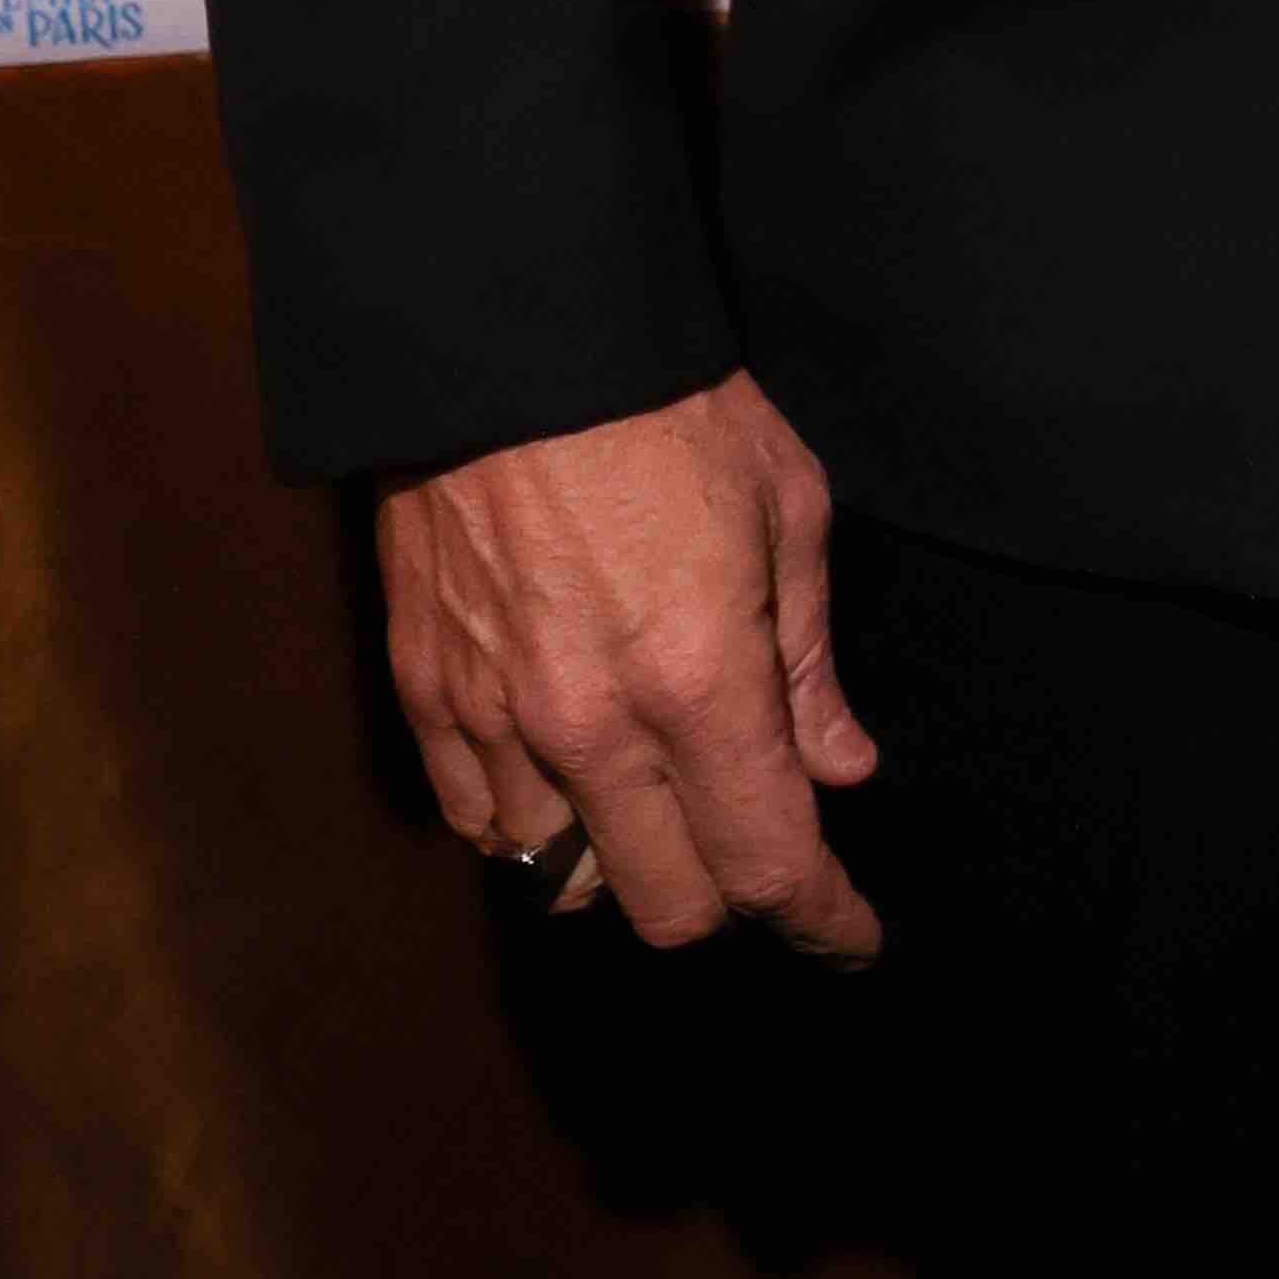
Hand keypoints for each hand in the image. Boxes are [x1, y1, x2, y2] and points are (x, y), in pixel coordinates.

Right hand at [377, 368, 883, 959]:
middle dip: (728, 897)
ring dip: (621, 862)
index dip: (821, 920)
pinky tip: (567, 777)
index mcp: (700, 684)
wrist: (509, 340)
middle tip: (758, 843)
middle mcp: (592, 728)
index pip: (767, 866)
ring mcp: (498, 719)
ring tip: (656, 802)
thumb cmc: (670, 410)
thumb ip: (809, 663)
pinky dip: (530, 824)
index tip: (851, 937)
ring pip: (562, 879)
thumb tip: (839, 768)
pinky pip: (478, 820)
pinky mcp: (426, 693)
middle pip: (667, 906)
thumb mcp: (787, 512)